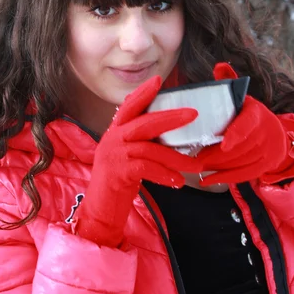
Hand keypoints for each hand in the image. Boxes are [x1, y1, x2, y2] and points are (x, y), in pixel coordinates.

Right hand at [73, 75, 198, 247]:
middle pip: (143, 121)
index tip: (158, 80)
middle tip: (192, 114)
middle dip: (170, 117)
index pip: (129, 106)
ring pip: (150, 148)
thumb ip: (142, 144)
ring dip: (175, 157)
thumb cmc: (118, 184)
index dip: (143, 92)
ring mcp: (113, 155)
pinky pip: (146, 168)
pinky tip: (177, 182)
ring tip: (195, 166)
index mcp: (115, 132)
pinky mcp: (117, 173)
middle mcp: (112, 139)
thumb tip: (171, 135)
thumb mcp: (128, 158)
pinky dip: (164, 174)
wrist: (99, 213)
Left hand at [196, 63, 293, 185]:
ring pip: (239, 163)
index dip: (236, 134)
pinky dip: (224, 178)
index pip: (247, 124)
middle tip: (193, 157)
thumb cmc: (248, 113)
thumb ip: (229, 82)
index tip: (224, 144)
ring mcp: (266, 152)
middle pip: (239, 148)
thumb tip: (220, 66)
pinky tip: (207, 180)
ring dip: (217, 166)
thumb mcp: (242, 96)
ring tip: (195, 165)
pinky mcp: (263, 167)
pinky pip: (243, 175)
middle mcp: (264, 134)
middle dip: (215, 154)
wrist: (275, 134)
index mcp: (256, 114)